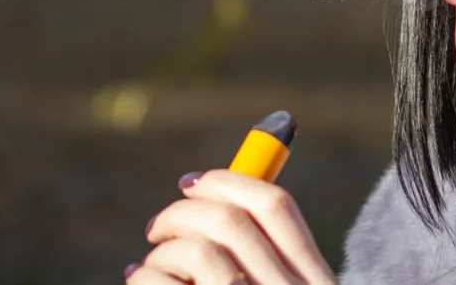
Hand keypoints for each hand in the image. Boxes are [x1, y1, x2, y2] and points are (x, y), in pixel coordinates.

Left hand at [126, 169, 336, 284]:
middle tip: (156, 227)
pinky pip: (161, 283)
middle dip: (181, 213)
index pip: (277, 206)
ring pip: (197, 252)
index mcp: (316, 283)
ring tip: (148, 266)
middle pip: (231, 221)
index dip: (229, 181)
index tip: (192, 182)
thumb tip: (209, 201)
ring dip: (162, 251)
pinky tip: (140, 281)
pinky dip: (143, 275)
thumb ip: (263, 262)